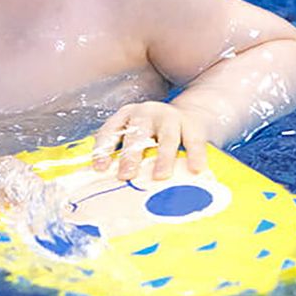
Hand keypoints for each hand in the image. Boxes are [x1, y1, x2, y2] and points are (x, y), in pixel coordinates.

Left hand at [92, 101, 208, 180]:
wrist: (187, 114)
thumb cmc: (152, 133)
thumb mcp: (134, 135)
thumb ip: (122, 154)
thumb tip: (109, 183)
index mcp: (126, 116)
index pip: (111, 131)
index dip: (104, 149)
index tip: (100, 168)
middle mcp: (146, 113)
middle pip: (137, 133)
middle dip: (130, 155)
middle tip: (126, 176)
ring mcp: (170, 117)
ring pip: (167, 137)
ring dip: (163, 158)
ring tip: (159, 176)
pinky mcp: (192, 124)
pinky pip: (194, 141)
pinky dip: (195, 155)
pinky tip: (195, 169)